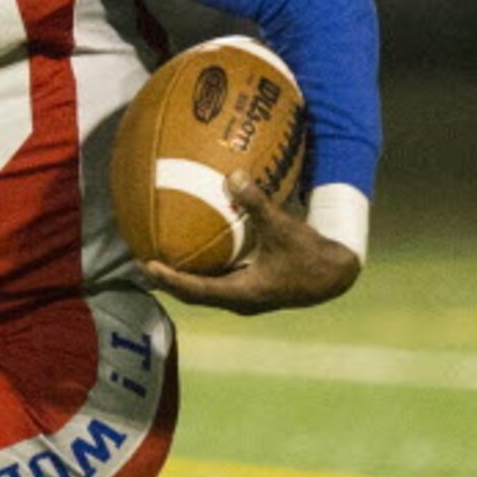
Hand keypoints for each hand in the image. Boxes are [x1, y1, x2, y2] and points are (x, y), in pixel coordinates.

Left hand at [141, 172, 360, 316]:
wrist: (335, 275)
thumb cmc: (311, 255)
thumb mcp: (283, 228)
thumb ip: (257, 203)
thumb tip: (234, 175)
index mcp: (242, 294)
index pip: (196, 290)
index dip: (170, 279)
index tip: (147, 266)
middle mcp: (239, 300)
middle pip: (192, 294)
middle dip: (167, 280)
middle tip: (141, 261)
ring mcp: (244, 297)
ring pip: (204, 289)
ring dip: (182, 276)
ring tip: (159, 258)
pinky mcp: (251, 288)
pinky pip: (218, 280)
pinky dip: (202, 268)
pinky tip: (194, 249)